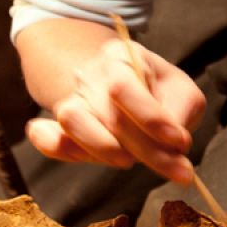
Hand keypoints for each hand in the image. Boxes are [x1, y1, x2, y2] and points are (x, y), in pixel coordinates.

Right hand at [26, 37, 205, 184]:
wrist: (123, 85)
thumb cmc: (158, 91)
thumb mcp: (182, 92)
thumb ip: (182, 114)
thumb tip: (176, 145)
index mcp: (123, 56)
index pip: (123, 86)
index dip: (152, 119)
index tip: (181, 142)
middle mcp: (91, 75)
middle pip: (108, 115)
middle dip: (146, 150)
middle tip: (179, 170)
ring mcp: (72, 99)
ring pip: (72, 122)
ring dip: (103, 150)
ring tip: (130, 161)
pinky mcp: (59, 126)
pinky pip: (45, 136)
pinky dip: (56, 147)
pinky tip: (82, 157)